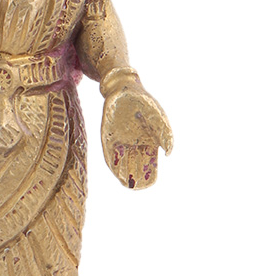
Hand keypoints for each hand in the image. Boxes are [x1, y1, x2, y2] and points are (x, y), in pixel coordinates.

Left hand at [100, 69, 172, 188]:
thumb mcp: (159, 118)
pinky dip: (112, 161)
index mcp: (147, 140)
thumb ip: (166, 135)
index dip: (149, 172)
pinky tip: (115, 170)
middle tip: (136, 187)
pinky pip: (109, 152)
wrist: (123, 88)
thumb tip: (167, 153)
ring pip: (122, 160)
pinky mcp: (107, 135)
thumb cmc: (144, 102)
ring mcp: (119, 139)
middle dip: (135, 175)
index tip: (150, 183)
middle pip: (134, 163)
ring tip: (126, 183)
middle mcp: (133, 143)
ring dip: (123, 172)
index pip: (148, 160)